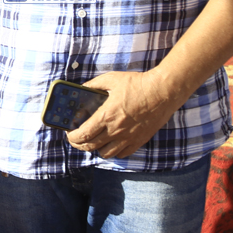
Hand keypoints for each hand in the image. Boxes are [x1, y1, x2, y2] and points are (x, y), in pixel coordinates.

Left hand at [66, 70, 181, 158]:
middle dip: (80, 145)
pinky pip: (122, 154)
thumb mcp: (111, 79)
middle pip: (91, 147)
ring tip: (93, 142)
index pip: (83, 135)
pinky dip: (114, 152)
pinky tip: (111, 144)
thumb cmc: (137, 84)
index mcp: (106, 116)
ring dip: (96, 150)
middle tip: (76, 140)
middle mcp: (116, 130)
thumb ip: (94, 85)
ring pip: (106, 154)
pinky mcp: (140, 141)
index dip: (73, 138)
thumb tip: (81, 88)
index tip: (69, 134)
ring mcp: (128, 138)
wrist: (163, 91)